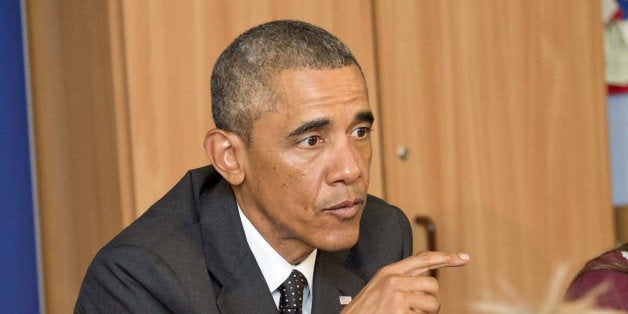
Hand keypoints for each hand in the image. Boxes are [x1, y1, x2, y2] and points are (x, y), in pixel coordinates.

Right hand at [341, 251, 468, 313]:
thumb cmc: (364, 312)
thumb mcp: (379, 289)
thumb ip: (402, 281)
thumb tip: (428, 283)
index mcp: (389, 272)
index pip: (423, 258)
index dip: (446, 257)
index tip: (463, 257)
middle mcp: (394, 280)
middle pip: (433, 284)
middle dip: (433, 301)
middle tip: (419, 311)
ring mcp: (397, 296)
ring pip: (433, 304)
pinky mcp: (400, 312)